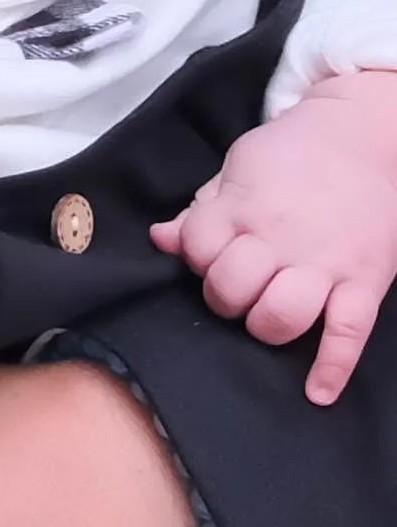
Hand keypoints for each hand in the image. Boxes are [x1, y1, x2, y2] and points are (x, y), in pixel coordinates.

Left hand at [155, 74, 396, 402]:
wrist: (364, 133)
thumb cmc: (295, 151)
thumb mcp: (238, 165)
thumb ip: (203, 208)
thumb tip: (161, 239)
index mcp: (244, 208)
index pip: (197, 250)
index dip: (197, 257)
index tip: (212, 254)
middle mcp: (281, 240)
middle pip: (232, 291)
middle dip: (226, 298)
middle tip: (240, 288)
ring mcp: (325, 264)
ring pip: (282, 317)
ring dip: (266, 326)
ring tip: (269, 316)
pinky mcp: (365, 280)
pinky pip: (349, 333)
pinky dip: (333, 368)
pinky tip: (318, 393)